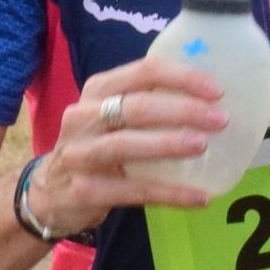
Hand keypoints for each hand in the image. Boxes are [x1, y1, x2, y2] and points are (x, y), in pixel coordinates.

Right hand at [26, 56, 228, 233]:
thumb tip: (210, 100)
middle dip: (182, 110)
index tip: (217, 90)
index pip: (144, 72)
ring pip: (127, 144)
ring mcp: (80, 154)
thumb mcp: (110, 116)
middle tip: (220, 119)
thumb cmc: (95, 146)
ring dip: (168, 144)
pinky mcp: (86, 190)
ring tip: (203, 147)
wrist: (49, 193)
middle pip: (137, 106)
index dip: (182, 78)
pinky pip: (134, 191)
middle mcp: (84, 117)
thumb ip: (147, 102)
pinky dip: (170, 193)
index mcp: (98, 90)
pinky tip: (199, 197)